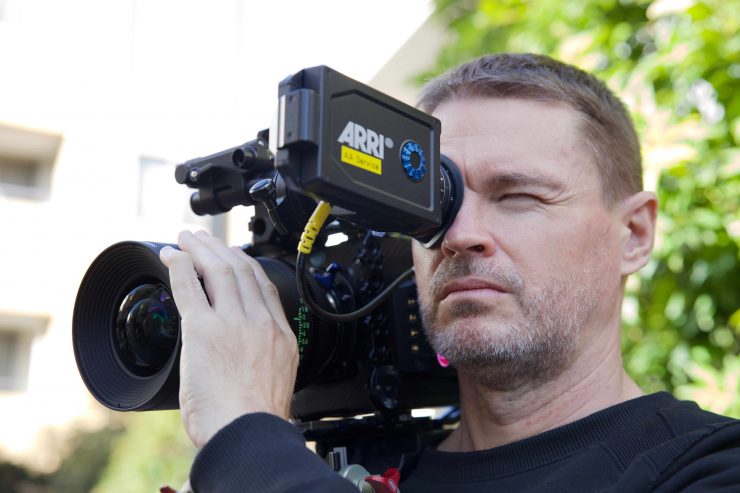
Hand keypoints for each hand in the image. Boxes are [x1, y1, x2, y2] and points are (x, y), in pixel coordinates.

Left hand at [159, 230, 297, 447]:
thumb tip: (245, 368)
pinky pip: (189, 287)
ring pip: (218, 270)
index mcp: (281, 337)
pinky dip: (179, 267)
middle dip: (220, 249)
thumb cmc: (256, 422)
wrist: (248, 432)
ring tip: (186, 240)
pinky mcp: (204, 329)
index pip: (264, 287)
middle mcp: (260, 323)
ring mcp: (233, 322)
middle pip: (241, 270)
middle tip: (204, 239)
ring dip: (199, 250)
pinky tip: (171, 257)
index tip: (235, 256)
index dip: (247, 265)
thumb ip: (261, 365)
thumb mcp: (274, 386)